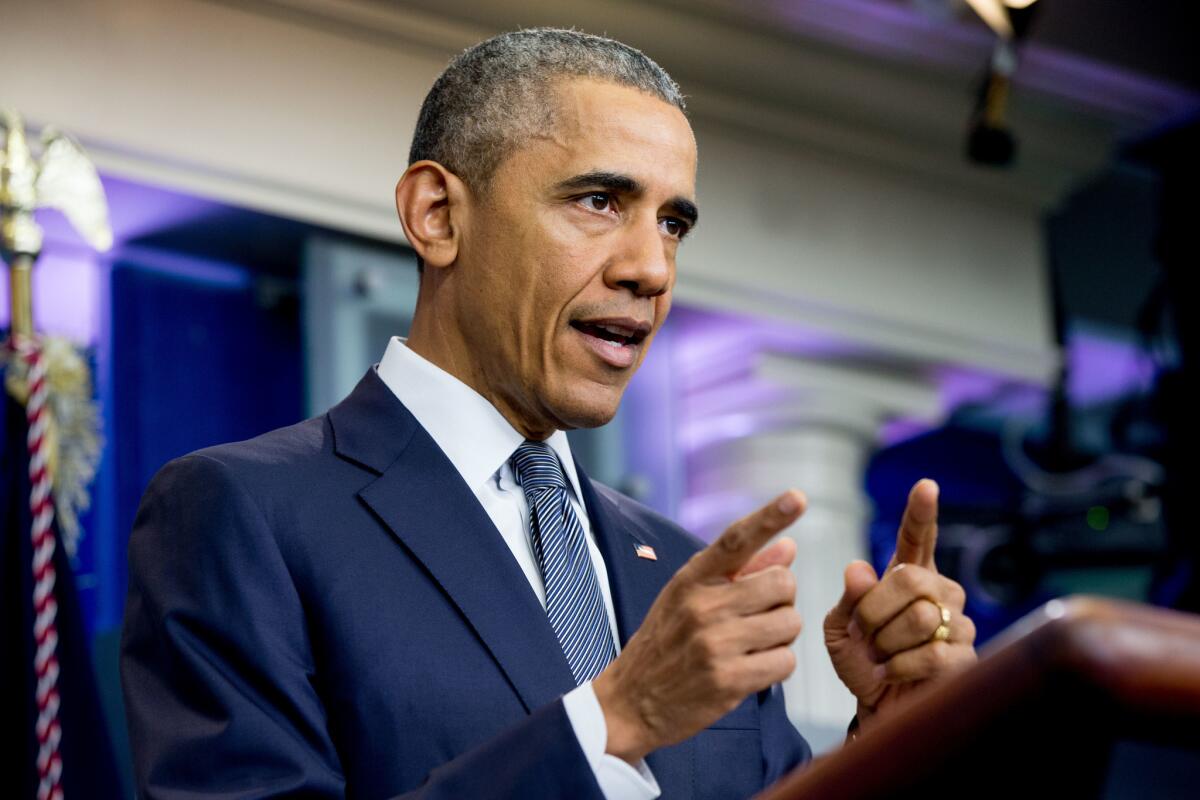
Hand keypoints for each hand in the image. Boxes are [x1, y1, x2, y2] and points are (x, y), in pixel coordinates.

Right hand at [594, 490, 806, 763]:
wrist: (631, 701)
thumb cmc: (666, 642)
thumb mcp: (690, 598)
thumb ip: (742, 572)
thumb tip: (789, 548)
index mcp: (692, 578)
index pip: (735, 539)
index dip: (770, 517)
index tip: (797, 497)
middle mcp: (702, 606)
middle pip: (783, 584)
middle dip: (782, 600)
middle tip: (759, 615)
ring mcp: (715, 644)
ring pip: (790, 624)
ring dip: (782, 635)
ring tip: (752, 643)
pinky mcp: (728, 681)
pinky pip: (785, 662)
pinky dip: (777, 665)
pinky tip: (753, 668)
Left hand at [824, 479, 976, 729]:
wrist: (876, 709)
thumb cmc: (861, 661)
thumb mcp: (839, 628)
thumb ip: (849, 598)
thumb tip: (859, 569)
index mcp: (909, 576)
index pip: (917, 538)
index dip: (921, 513)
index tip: (925, 485)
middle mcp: (941, 591)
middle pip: (909, 579)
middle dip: (874, 610)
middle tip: (864, 635)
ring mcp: (959, 623)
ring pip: (919, 617)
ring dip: (886, 643)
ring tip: (881, 657)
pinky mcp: (966, 657)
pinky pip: (930, 652)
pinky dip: (899, 666)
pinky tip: (891, 674)